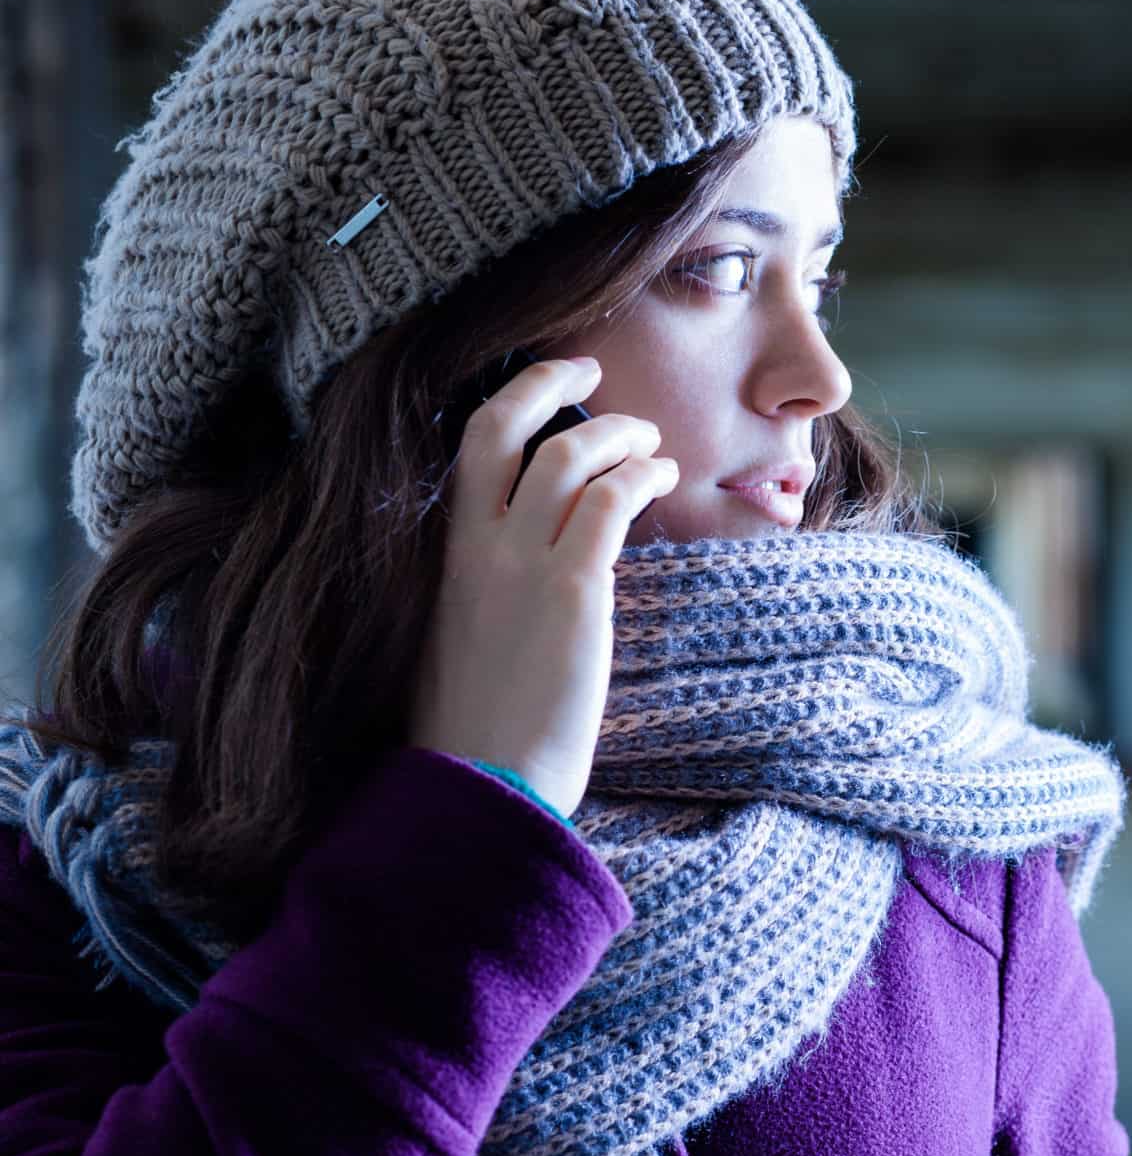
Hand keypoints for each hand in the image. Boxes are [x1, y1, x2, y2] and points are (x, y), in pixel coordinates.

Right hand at [407, 355, 678, 818]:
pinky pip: (610, 500)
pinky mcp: (570, 590)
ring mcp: (518, 564)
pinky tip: (664, 480)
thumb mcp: (465, 640)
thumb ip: (487, 588)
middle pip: (501, 424)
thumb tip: (535, 564)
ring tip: (653, 445)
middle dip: (550, 381)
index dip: (511, 398)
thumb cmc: (481, 730)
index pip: (466, 448)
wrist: (485, 784)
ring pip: (568, 454)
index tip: (553, 380)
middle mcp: (473, 547)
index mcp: (444, 557)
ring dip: (619, 434)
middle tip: (596, 371)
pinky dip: (642, 475)